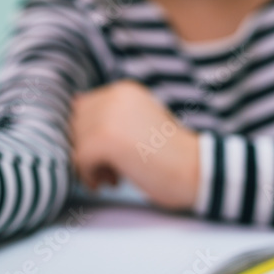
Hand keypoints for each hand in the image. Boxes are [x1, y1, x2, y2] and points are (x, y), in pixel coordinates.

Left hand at [70, 79, 198, 209]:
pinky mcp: (106, 139)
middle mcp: (115, 96)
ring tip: (112, 177)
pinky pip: (79, 158)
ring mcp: (109, 116)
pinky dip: (89, 176)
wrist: (200, 171)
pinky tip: (109, 183)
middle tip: (110, 170)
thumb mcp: (139, 123)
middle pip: (75, 125)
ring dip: (89, 165)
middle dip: (87, 150)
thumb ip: (110, 117)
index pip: (83, 109)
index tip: (110, 155)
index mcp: (124, 91)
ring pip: (75, 142)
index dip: (91, 136)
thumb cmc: (171, 155)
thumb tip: (73, 110)